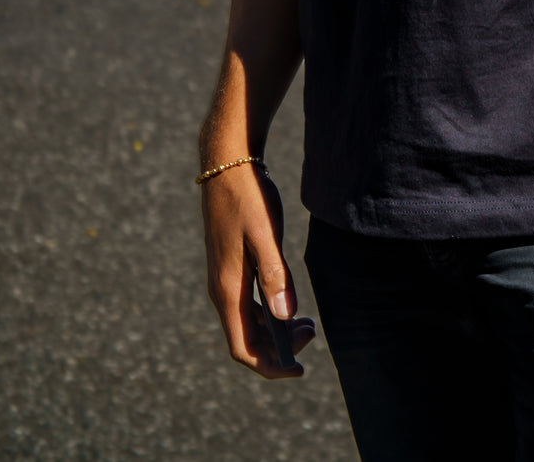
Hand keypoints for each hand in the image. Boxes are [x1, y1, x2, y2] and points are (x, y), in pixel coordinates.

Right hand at [201, 163, 315, 378]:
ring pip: (248, 322)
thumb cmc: (248, 197)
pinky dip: (269, 310)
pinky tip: (288, 300)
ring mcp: (224, 278)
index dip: (269, 366)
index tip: (298, 369)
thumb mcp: (265, 234)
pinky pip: (247, 303)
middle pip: (246, 338)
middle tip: (312, 333)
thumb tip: (284, 315)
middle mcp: (221, 290)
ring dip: (275, 329)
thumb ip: (275, 274)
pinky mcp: (230, 266)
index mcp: (227, 289)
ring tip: (307, 321)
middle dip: (278, 348)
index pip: (243, 347)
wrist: (227, 164)